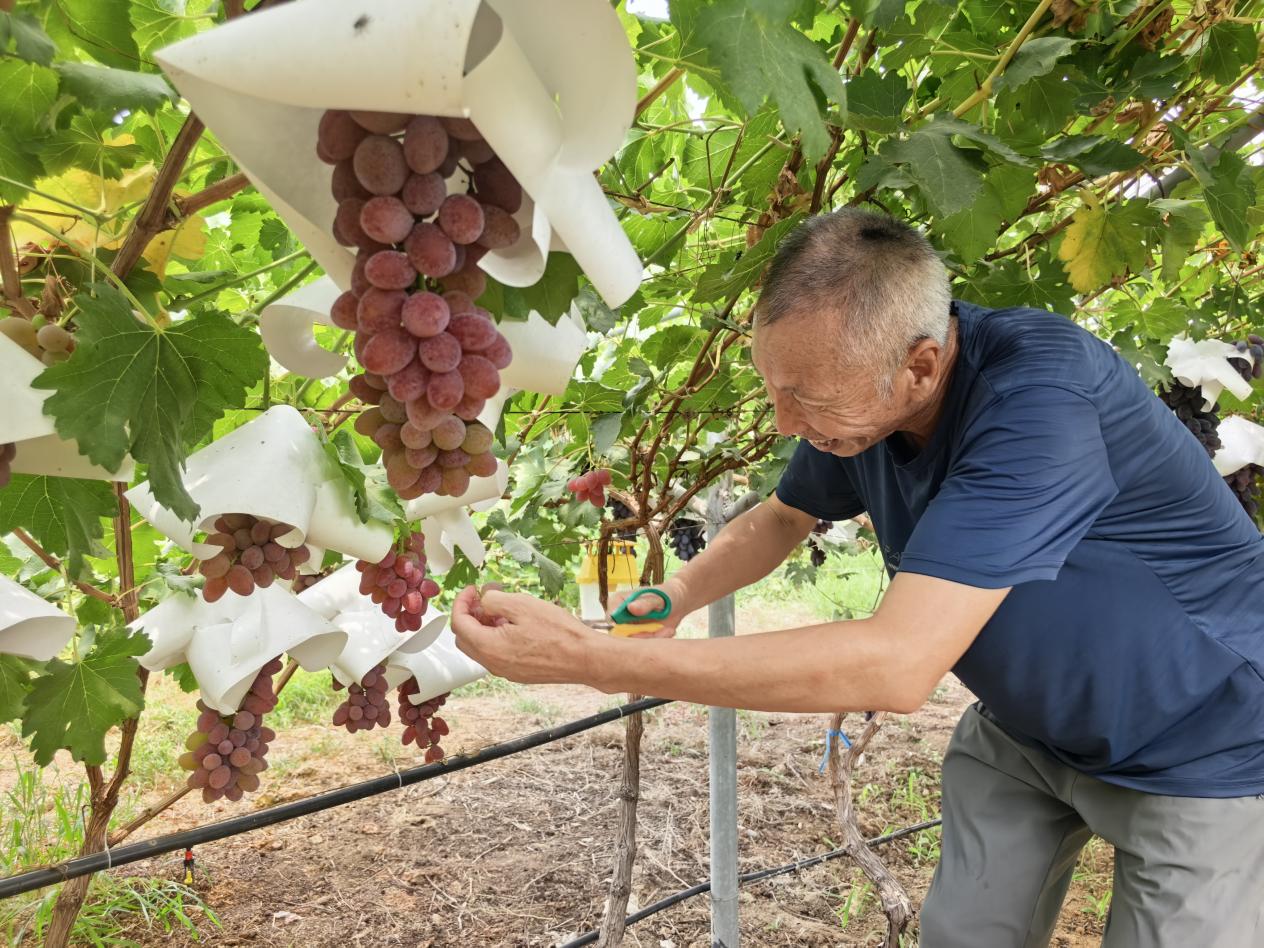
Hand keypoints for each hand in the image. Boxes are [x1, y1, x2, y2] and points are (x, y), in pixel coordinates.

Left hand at [449, 586, 602, 685]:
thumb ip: (494, 601)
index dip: (461, 602)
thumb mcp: (522, 605)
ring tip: (502, 610)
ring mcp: (506, 671)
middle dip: (470, 615)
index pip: (459, 624)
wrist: (585, 658)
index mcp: (489, 648)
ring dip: (484, 627)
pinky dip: (496, 638)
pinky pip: (497, 654)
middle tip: (484, 599)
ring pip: (481, 648)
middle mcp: (494, 664)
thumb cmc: (558, 632)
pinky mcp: (519, 673)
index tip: (473, 589)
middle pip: (465, 639)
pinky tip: (515, 625)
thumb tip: (484, 601)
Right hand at [607, 580, 685, 638]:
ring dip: (653, 639)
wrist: (678, 603)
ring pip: (633, 643)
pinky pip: (643, 647)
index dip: (622, 627)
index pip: (610, 618)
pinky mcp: (638, 638)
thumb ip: (645, 603)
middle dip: (642, 636)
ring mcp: (628, 629)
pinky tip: (667, 632)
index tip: (639, 630)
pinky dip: (658, 641)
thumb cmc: (665, 595)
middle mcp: (619, 617)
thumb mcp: (657, 598)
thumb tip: (631, 608)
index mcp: (618, 602)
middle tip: (660, 631)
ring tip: (668, 630)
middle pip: (619, 635)